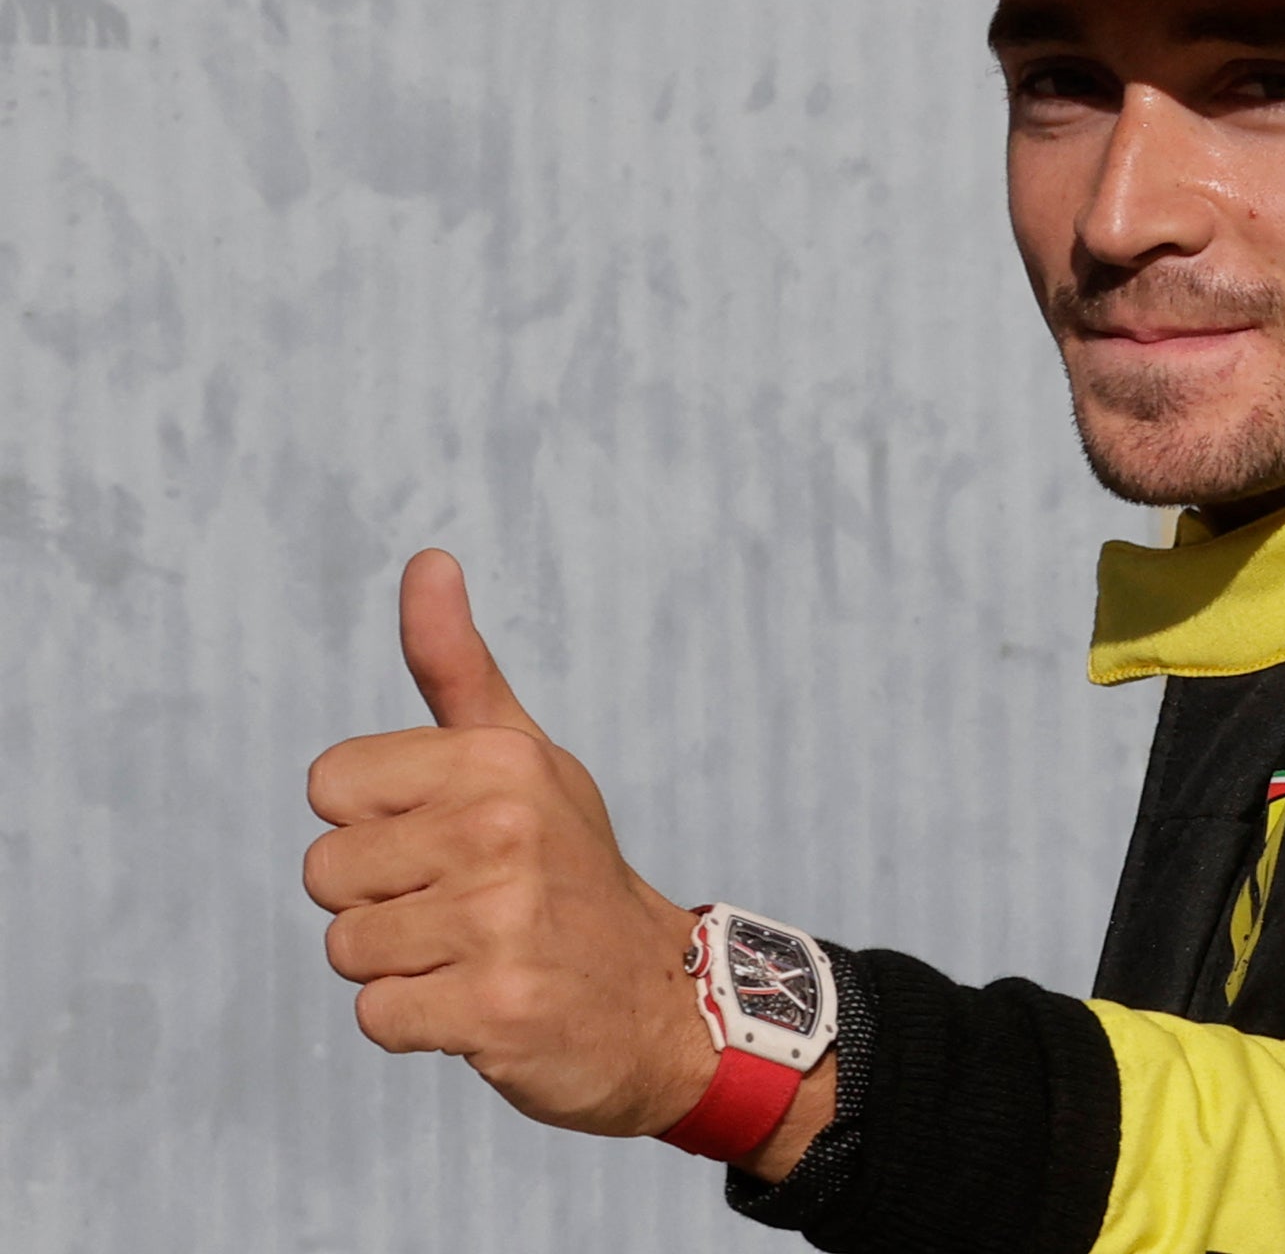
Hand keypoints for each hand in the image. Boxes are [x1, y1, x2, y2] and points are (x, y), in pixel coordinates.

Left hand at [303, 550, 715, 1136]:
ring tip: (475, 954)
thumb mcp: (523, 758)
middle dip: (379, 901)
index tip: (445, 839)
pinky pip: (377, 1018)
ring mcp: (502, 921)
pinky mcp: (496, 1008)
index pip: (329, 785)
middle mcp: (502, 830)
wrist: (660, 998)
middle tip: (465, 906)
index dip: (374, 822)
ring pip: (346, 949)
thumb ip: (457, 665)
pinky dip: (417, 1025)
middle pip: (325, 871)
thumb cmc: (567, 868)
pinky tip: (481, 1005)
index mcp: (499, 760)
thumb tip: (426, 559)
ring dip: (399, 966)